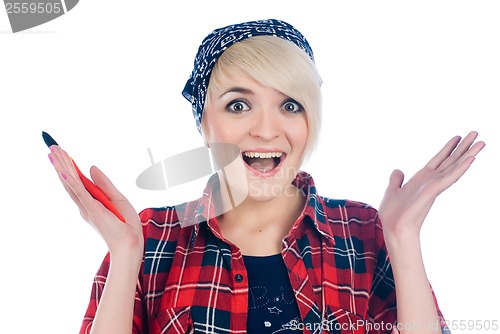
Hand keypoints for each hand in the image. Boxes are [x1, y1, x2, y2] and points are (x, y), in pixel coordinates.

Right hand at [48, 145, 143, 259]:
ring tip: (54, 152)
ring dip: (63, 167)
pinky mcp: (92, 210)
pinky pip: (80, 194)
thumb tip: (91, 167)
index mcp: (90, 202)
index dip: (69, 166)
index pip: (77, 181)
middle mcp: (84, 204)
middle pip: (70, 180)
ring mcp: (87, 207)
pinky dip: (72, 182)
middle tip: (52, 146)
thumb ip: (103, 184)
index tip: (62, 151)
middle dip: (61, 162)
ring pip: (71, 183)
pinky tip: (63, 172)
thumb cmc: (125, 224)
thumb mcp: (116, 198)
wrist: (130, 243)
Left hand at [378, 131, 484, 238]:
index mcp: (421, 179)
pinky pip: (450, 177)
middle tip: (476, 133)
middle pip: (450, 160)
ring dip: (468, 154)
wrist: (393, 227)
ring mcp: (434, 185)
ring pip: (455, 166)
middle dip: (463, 147)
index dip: (448, 148)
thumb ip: (396, 180)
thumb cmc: (393, 214)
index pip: (438, 160)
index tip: (458, 137)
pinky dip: (460, 168)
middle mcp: (430, 180)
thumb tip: (398, 170)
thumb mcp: (392, 191)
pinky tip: (471, 159)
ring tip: (482, 142)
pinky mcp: (433, 190)